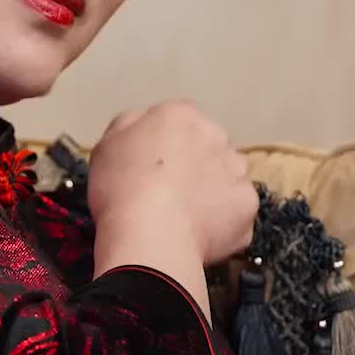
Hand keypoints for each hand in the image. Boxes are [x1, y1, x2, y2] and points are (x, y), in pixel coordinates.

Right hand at [88, 102, 258, 267]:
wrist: (151, 235)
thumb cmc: (121, 189)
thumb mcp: (105, 147)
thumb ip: (128, 127)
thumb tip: (141, 126)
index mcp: (180, 115)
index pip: (179, 124)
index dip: (165, 149)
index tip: (151, 171)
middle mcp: (216, 135)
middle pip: (208, 149)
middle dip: (195, 167)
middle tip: (169, 197)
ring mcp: (237, 171)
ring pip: (228, 179)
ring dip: (214, 193)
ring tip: (187, 221)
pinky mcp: (248, 204)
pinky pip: (236, 214)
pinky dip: (223, 226)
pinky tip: (199, 238)